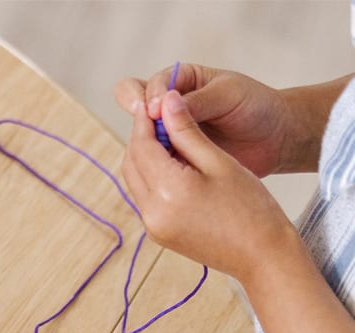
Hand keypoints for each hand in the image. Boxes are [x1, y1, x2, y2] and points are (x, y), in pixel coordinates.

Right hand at [114, 64, 290, 176]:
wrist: (275, 138)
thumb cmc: (256, 106)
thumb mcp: (228, 95)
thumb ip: (196, 101)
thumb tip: (160, 107)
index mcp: (179, 82)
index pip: (144, 87)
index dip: (145, 98)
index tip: (154, 111)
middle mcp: (167, 109)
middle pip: (133, 112)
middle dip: (138, 123)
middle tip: (151, 134)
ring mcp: (168, 137)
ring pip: (138, 142)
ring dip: (145, 149)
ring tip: (163, 156)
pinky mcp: (174, 162)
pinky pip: (151, 165)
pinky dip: (153, 169)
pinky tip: (164, 173)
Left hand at [120, 94, 292, 283]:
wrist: (261, 255)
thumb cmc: (250, 206)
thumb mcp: (219, 161)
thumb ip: (188, 132)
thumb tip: (166, 102)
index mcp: (167, 192)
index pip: (141, 146)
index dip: (145, 120)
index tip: (157, 100)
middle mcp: (152, 213)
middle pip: (131, 164)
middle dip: (142, 137)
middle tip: (163, 116)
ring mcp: (153, 227)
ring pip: (134, 181)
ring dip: (144, 157)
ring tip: (171, 137)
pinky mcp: (158, 235)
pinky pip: (144, 198)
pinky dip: (151, 176)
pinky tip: (174, 164)